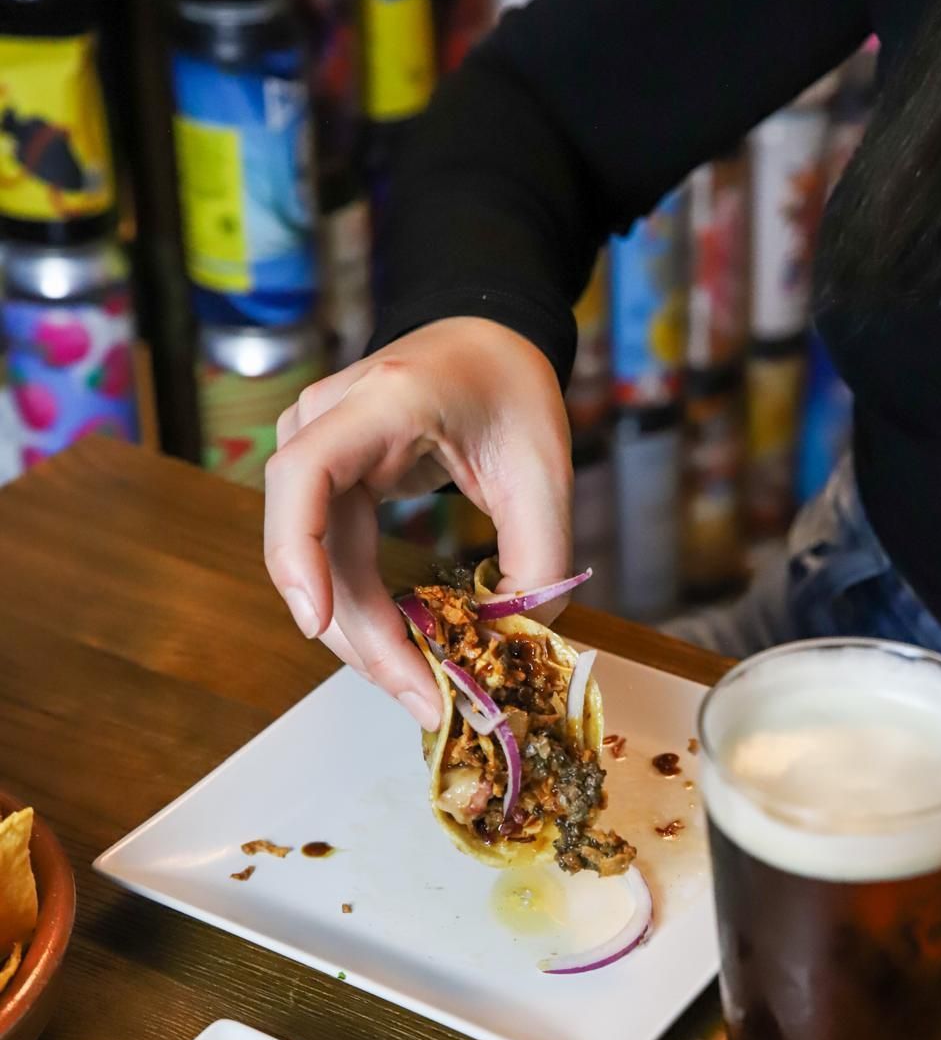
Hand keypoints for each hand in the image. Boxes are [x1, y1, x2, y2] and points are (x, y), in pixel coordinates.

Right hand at [263, 317, 573, 730]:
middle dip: (360, 634)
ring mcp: (313, 448)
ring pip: (313, 564)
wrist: (486, 341)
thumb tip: (514, 644)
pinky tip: (404, 654)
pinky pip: (328, 558)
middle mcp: (326, 420)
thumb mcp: (543, 470)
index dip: (298, 551)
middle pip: (308, 544)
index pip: (304, 473)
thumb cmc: (511, 391)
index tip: (317, 622)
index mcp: (383, 401)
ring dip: (360, 636)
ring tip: (421, 690)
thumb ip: (539, 557)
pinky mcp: (323, 481)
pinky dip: (362, 612)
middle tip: (422, 698)